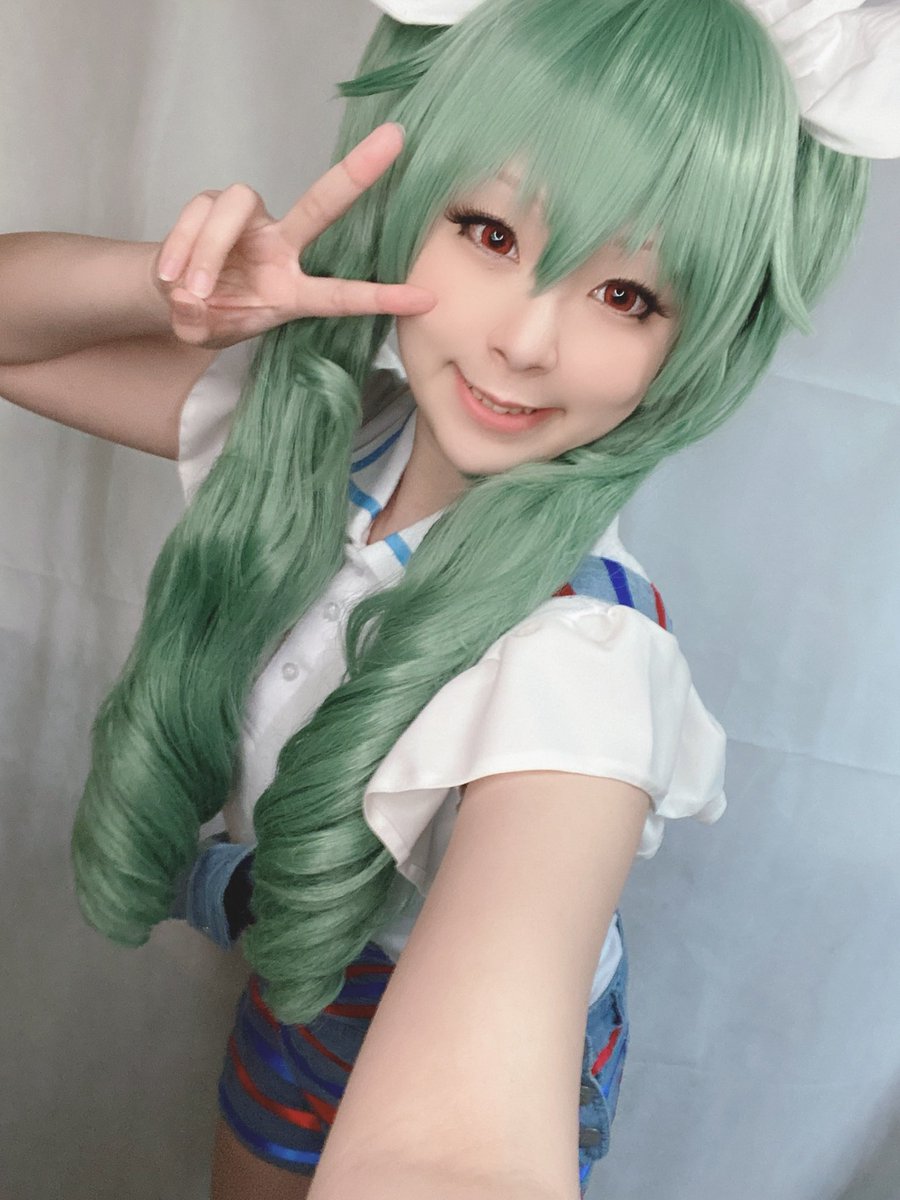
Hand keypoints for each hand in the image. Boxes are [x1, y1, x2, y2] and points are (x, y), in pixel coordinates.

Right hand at [152, 123, 434, 348]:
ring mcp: (249, 222)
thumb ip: (202, 323)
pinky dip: (180, 245)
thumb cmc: (209, 316)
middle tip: (395, 140)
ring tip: (190, 289)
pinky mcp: (211, 205)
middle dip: (357, 174)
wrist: (175, 297)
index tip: (426, 299)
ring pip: (234, 207)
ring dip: (208, 250)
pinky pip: (198, 213)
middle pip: (321, 204)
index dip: (381, 297)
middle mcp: (281, 246)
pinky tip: (171, 275)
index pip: (341, 294)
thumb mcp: (207, 333)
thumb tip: (191, 300)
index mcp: (294, 290)